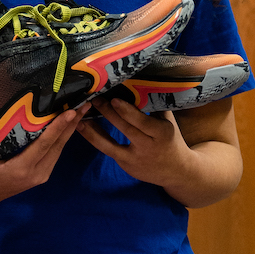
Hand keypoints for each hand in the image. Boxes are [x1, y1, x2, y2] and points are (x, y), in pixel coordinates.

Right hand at [0, 102, 90, 207]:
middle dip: (72, 125)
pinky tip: (69, 122)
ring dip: (70, 129)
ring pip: (60, 149)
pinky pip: (55, 152)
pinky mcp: (42, 173)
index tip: (70, 112)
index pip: (43, 145)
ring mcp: (41, 174)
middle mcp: (35, 173)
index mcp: (20, 169)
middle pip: (58, 146)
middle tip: (84, 103)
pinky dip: (63, 136)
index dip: (58, 128)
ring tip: (80, 108)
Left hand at [75, 97, 192, 188]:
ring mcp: (135, 159)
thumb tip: (140, 82)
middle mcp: (148, 147)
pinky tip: (84, 129)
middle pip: (125, 130)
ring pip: (110, 146)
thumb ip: (155, 105)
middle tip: (94, 100)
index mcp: (161, 134)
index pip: (142, 122)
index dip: (127, 111)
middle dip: (108, 114)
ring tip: (80, 119)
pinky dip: (95, 140)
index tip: (113, 99)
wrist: (174, 171)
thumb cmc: (170, 139)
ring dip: (93, 132)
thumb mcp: (168, 122)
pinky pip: (108, 151)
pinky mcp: (126, 166)